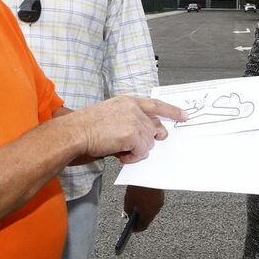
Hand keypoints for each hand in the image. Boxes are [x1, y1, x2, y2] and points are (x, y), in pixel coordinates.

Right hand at [65, 97, 186, 162]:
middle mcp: (134, 108)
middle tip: (130, 147)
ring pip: (149, 143)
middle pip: (153, 130)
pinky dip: (132, 157)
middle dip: (144, 142)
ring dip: (136, 151)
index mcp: (128, 101)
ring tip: (118, 149)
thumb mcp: (111, 116)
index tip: (184, 115)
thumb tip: (149, 136)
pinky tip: (120, 154)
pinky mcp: (133, 134)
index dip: (171, 111)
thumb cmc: (86, 127)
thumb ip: (131, 121)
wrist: (75, 132)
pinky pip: (142, 152)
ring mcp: (135, 120)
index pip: (156, 104)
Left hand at [123, 185, 163, 230]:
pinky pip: (154, 203)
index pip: (142, 227)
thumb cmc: (138, 187)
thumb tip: (129, 214)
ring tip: (136, 204)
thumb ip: (128, 211)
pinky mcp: (161, 196)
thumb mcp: (128, 200)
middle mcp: (155, 210)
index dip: (136, 228)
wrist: (148, 173)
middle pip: (147, 219)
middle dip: (139, 217)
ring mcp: (159, 203)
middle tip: (132, 214)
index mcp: (148, 214)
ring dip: (144, 209)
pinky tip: (142, 197)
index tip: (131, 228)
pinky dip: (148, 203)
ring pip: (151, 210)